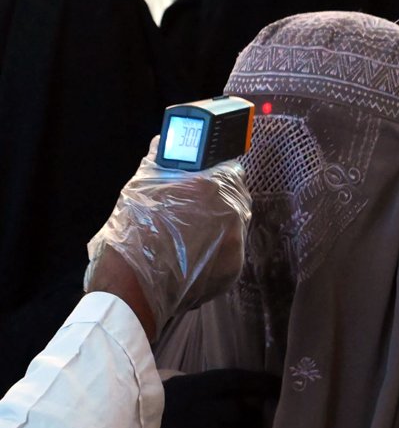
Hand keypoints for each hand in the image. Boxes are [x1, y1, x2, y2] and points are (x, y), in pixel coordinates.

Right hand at [84, 137, 250, 340]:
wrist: (133, 286)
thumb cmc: (135, 233)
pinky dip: (218, 252)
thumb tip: (165, 142)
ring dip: (220, 226)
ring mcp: (236, 242)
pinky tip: (195, 255)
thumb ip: (161, 159)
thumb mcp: (141, 185)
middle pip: (236, 196)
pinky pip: (231, 252)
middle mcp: (231, 211)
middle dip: (220, 199)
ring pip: (235, 225)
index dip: (218, 173)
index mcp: (212, 185)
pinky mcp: (234, 268)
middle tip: (196, 209)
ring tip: (191, 235)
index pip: (230, 168)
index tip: (209, 179)